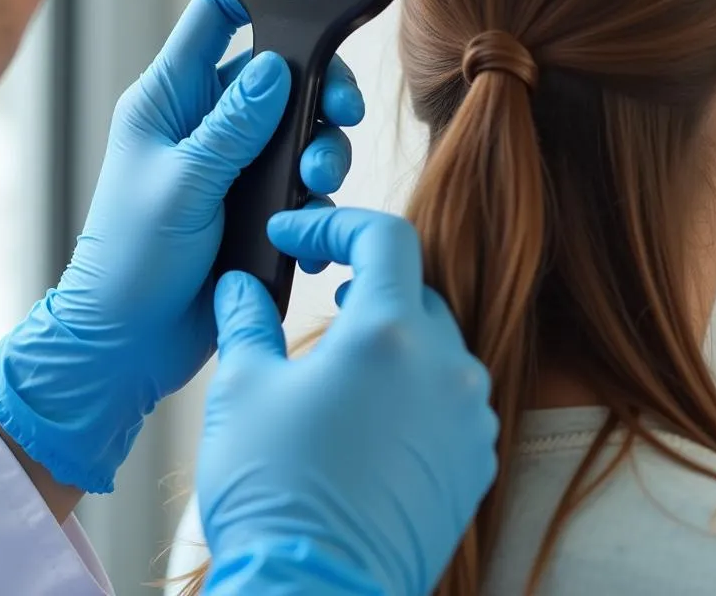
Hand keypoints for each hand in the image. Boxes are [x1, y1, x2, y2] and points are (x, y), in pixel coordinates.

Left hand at [0, 0, 363, 494]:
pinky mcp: (251, 201)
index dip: (251, 1)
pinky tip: (311, 222)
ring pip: (295, 127)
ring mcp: (227, 163)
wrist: (130, 342)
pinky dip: (314, 194)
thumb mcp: (182, 185)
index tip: (301, 7)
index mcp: (167, 101)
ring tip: (318, 180)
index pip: (210, 22)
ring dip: (320, 147)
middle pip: (274, 75)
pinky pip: (297, 178)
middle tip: (339, 116)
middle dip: (315, 92)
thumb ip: (231, 126)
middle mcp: (201, 123)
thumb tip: (272, 69)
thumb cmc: (131, 261)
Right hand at [198, 207, 498, 595]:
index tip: (296, 237)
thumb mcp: (243, 388)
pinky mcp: (475, 462)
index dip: (336, 224)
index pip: (384, 236)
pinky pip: (450, 397)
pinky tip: (371, 413)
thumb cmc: (273, 492)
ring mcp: (469, 418)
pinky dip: (414, 385)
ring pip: (435, 344)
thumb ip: (245, 318)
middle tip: (320, 287)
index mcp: (388, 335)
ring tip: (342, 359)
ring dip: (391, 335)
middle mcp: (445, 367)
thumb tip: (240, 287)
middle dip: (364, 280)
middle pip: (412, 288)